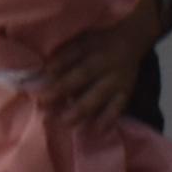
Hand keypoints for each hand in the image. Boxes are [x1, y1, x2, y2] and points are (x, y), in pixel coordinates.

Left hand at [40, 6, 156, 133]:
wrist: (131, 40)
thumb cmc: (99, 41)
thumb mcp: (80, 40)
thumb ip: (64, 55)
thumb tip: (44, 73)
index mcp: (90, 50)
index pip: (70, 63)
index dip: (55, 76)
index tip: (40, 89)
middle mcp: (104, 65)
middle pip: (82, 80)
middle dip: (62, 95)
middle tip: (45, 109)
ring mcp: (116, 81)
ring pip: (98, 97)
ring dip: (81, 111)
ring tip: (66, 122)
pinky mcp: (126, 92)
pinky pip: (117, 108)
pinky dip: (107, 120)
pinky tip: (96, 131)